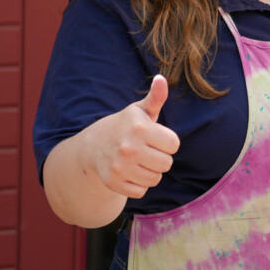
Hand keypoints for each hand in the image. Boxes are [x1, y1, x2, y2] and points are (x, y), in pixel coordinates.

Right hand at [89, 74, 179, 197]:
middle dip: (160, 157)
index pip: (174, 145)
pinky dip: (139, 184)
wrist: (95, 145)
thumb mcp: (141, 110)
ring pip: (155, 179)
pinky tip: (130, 171)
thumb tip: (161, 78)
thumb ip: (156, 97)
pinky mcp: (113, 183)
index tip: (155, 137)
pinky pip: (141, 191)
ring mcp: (119, 167)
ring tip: (139, 160)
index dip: (167, 141)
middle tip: (147, 149)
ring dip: (150, 171)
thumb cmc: (127, 125)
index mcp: (139, 128)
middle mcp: (128, 148)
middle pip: (166, 164)